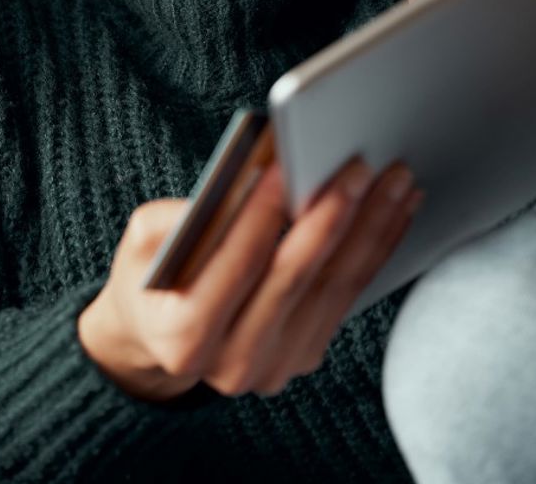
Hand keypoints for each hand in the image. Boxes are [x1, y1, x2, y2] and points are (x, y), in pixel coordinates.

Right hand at [77, 159, 420, 400]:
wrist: (160, 333)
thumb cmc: (149, 272)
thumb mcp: (141, 239)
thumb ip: (178, 217)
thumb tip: (241, 183)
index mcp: (183, 336)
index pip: (234, 267)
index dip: (260, 216)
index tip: (285, 167)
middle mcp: (232, 363)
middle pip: (294, 280)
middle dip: (331, 217)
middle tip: (359, 168)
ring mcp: (274, 366)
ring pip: (333, 288)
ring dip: (370, 229)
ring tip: (394, 181)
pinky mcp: (305, 356)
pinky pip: (347, 297)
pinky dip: (373, 249)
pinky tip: (392, 211)